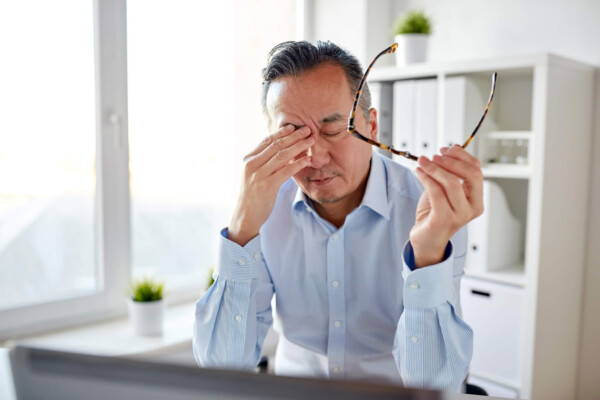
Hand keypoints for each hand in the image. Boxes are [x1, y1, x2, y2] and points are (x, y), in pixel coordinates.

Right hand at [228, 124, 313, 245]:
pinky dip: (298, 163)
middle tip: (308, 130)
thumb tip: (282, 151)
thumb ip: (265, 162)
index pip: (267, 141)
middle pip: (276, 145)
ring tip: (311, 141)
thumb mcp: (255, 175)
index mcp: (248, 159)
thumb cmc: (252, 195)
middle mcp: (252, 164)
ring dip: (299, 146)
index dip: (281, 133)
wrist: (245, 216)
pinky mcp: (267, 186)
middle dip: (294, 136)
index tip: (294, 127)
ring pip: (282, 155)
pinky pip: (286, 171)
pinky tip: (308, 160)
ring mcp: (259, 175)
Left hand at [410, 145, 483, 267]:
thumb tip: (452, 148)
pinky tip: (419, 172)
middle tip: (434, 155)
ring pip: (452, 182)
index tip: (446, 149)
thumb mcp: (445, 190)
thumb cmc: (435, 213)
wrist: (425, 239)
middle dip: (451, 161)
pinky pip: (436, 192)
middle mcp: (472, 208)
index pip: (477, 170)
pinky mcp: (444, 220)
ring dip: (434, 168)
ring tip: (422, 162)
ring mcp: (460, 216)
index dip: (461, 156)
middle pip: (470, 175)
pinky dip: (426, 178)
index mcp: (476, 200)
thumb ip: (451, 173)